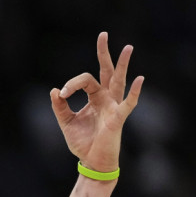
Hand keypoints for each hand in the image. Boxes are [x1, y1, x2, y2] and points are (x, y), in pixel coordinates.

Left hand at [51, 32, 142, 172]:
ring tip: (127, 47)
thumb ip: (60, 107)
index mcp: (94, 98)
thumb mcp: (66, 122)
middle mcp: (106, 98)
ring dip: (122, 65)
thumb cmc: (83, 142)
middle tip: (102, 34)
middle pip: (106, 71)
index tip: (61, 95)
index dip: (71, 85)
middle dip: (104, 53)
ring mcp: (114, 106)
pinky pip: (129, 103)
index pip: (84, 80)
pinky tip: (141, 79)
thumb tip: (55, 91)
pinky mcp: (118, 118)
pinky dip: (135, 92)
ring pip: (119, 81)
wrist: (91, 162)